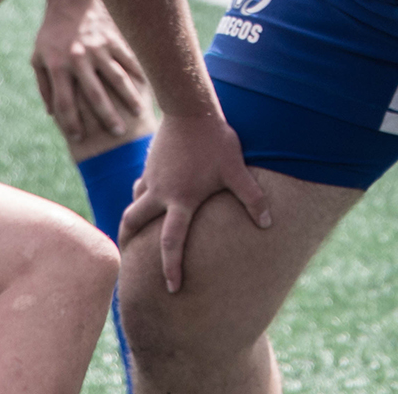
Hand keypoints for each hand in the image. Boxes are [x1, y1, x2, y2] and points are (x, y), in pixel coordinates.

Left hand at [31, 0, 146, 141]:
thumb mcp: (39, 57)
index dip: (71, 122)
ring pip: (117, 77)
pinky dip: (138, 74)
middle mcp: (79, 58)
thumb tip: (51, 114)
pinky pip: (128, 59)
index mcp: (58, 65)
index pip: (64, 102)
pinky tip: (146, 87)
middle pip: (95, 94)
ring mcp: (98, 48)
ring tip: (138, 113)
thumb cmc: (52, 32)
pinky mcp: (113, 38)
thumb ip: (44, 85)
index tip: (79, 138)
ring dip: (128, 97)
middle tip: (118, 134)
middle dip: (106, 116)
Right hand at [118, 110, 270, 291]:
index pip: (171, 242)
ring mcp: (151, 178)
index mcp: (181, 200)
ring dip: (134, 219)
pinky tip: (151, 197)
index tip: (171, 289)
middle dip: (128, 242)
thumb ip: (252, 198)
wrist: (190, 109)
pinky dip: (142, 197)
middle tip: (129, 258)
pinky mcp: (150, 165)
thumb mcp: (236, 170)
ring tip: (138, 231)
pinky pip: (140, 187)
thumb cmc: (216, 141)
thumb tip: (269, 223)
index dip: (170, 267)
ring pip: (134, 204)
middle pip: (133, 224)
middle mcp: (160, 193)